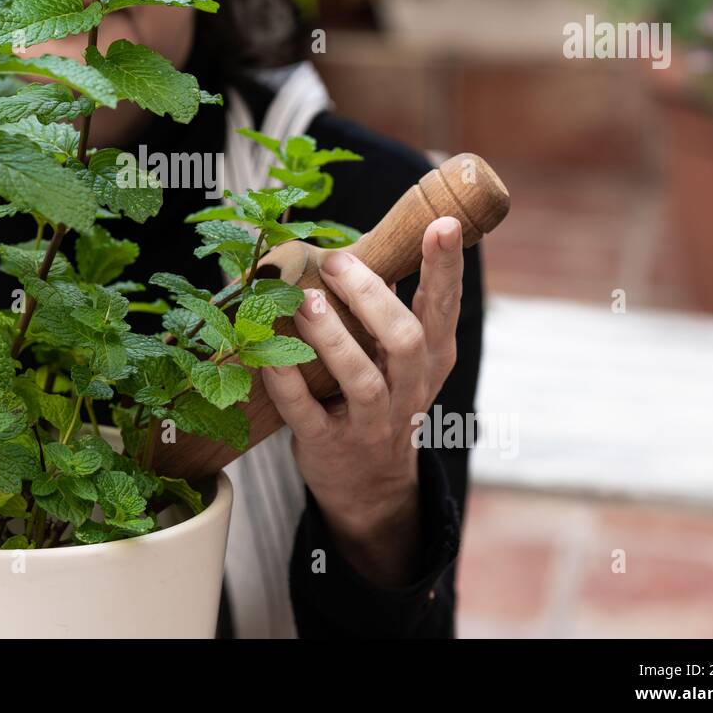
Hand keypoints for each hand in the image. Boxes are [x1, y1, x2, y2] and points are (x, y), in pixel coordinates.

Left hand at [260, 215, 463, 588]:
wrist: (370, 488)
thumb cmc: (381, 401)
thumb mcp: (401, 359)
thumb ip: (392, 307)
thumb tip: (376, 244)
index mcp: (430, 361)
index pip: (443, 307)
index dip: (444, 268)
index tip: (441, 224)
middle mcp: (408, 392)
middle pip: (408, 341)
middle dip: (374, 298)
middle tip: (341, 260)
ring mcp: (371, 425)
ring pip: (363, 380)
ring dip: (334, 339)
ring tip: (307, 302)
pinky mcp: (329, 447)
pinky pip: (307, 416)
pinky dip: (288, 385)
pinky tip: (268, 357)